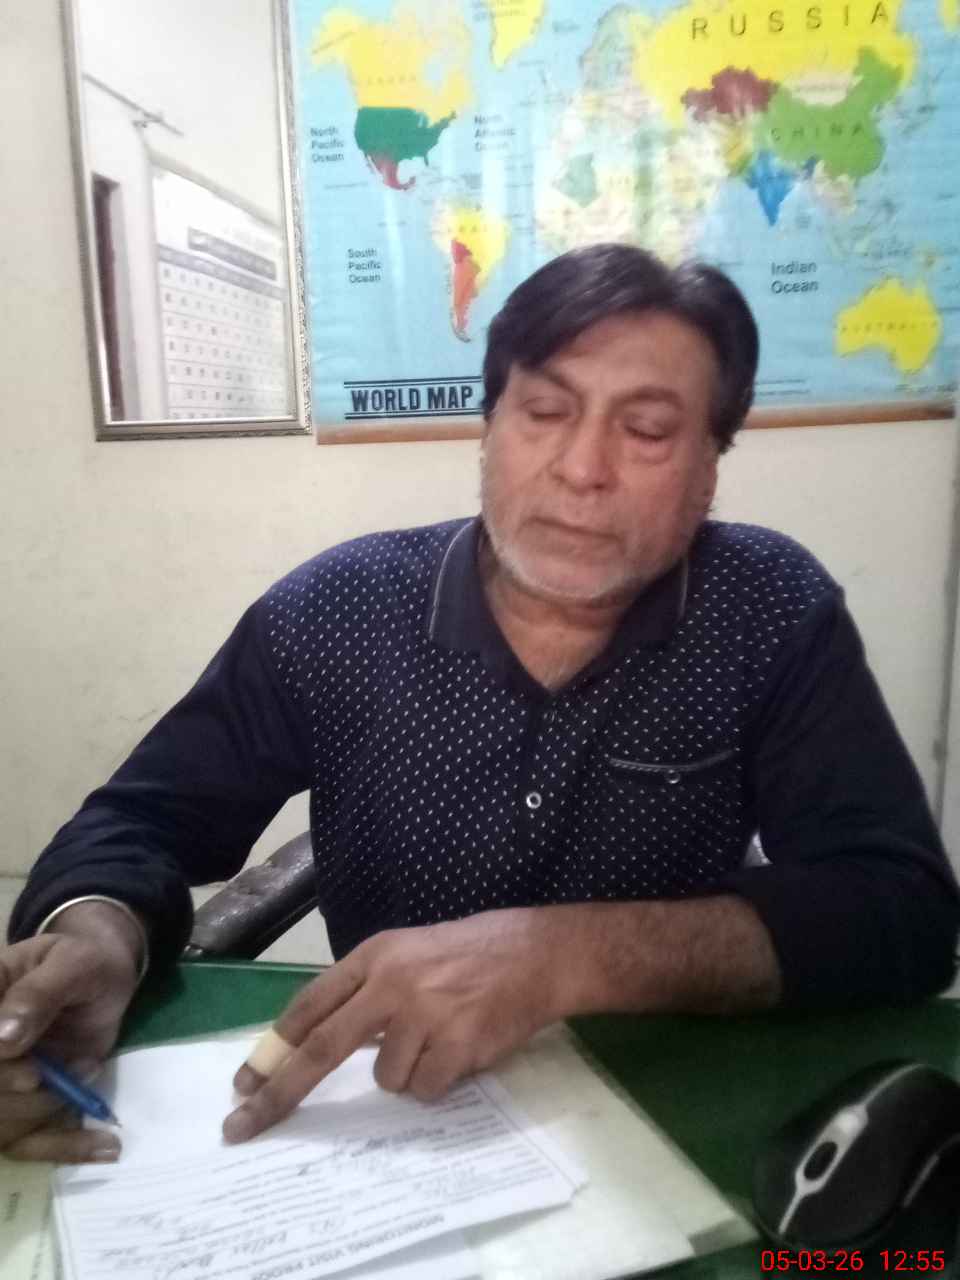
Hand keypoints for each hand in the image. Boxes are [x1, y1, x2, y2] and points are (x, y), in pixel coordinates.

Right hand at [0, 911, 140, 1161]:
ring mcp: (2, 1081)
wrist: (105, 975)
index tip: (31, 1074)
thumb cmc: (86, 961)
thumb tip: (3, 1039)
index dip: (1, 1071)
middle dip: (27, 1095)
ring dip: (48, 1109)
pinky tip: (106, 1146)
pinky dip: (66, 1147)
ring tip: (90, 1069)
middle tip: (80, 1065)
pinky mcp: (25, 1105)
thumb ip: (39, 994)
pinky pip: (31, 1142)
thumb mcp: (74, 962)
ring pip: (2, 1125)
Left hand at [224, 908, 567, 1141]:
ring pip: (386, 1079)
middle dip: (279, 1093)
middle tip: (244, 1124)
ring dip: (406, 1073)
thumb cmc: (467, 955)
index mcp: (374, 957)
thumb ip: (365, 990)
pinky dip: (438, 1081)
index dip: (274, 1047)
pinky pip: (425, 1089)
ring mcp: (424, 1014)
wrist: (534, 954)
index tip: (246, 1081)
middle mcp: (392, 982)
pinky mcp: (456, 1044)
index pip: (310, 1005)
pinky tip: (460, 1051)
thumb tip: (317, 1042)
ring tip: (438, 1042)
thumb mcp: (406, 953)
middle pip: (322, 1049)